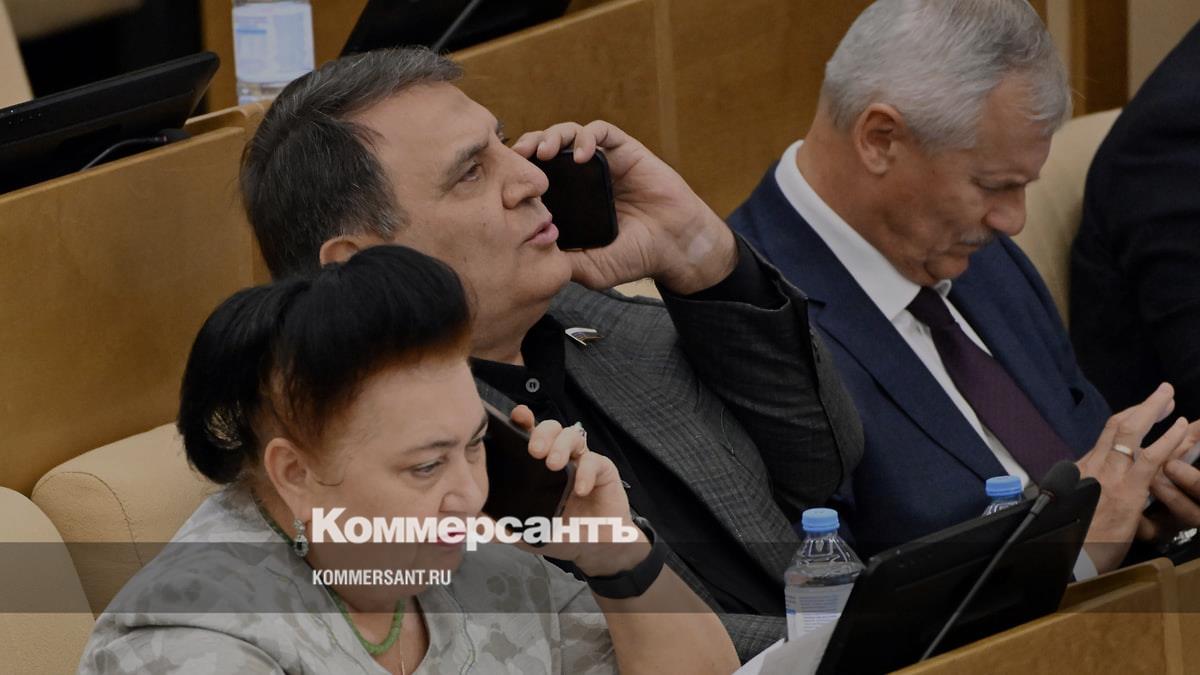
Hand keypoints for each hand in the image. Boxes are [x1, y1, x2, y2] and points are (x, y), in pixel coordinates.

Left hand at [506, 406, 649, 575]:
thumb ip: (502, 527)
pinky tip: (579, 488)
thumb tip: (475, 526)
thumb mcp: (527, 532)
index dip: (523, 421)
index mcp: (539, 465)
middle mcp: (561, 457)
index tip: (516, 416)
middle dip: (542, 433)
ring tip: (554, 464)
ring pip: (574, 435)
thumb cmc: (560, 532)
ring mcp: (582, 462)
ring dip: (562, 446)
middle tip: (534, 450)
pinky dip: (586, 472)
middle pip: (552, 428)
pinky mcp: (604, 472)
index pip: (529, 434)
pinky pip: (595, 461)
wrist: (594, 548)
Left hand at [511, 121, 736, 293]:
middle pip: (546, 148)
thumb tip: (529, 258)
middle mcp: (582, 178)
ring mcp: (603, 162)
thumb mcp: (591, 268)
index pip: (535, 176)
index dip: (519, 173)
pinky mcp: (625, 151)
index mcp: (569, 201)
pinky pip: (602, 132)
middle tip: (518, 156)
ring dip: (553, 135)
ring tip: (547, 151)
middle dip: (529, 146)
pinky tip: (584, 154)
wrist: (675, 247)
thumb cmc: (636, 257)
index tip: (506, 181)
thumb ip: (564, 262)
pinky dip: (587, 137)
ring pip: (569, 134)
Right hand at [1075, 383, 1188, 570]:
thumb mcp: (1071, 508)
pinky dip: (1168, 439)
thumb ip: (1082, 493)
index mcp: (1081, 470)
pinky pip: (1150, 457)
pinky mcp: (1127, 490)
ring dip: (1153, 410)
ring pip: (1131, 432)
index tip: (1141, 410)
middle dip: (1142, 406)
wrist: (1062, 555)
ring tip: (1170, 397)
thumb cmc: (1068, 539)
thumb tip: (1089, 491)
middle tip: (1163, 395)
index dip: (1127, 419)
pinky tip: (1180, 428)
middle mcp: (1093, 466)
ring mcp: (1110, 475)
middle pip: (1117, 426)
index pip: (1106, 437)